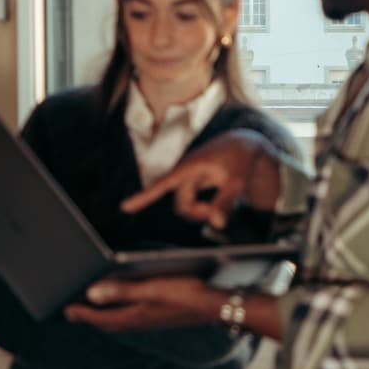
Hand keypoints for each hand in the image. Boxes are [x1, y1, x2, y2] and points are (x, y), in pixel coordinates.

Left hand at [63, 276, 222, 331]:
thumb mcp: (152, 288)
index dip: (80, 313)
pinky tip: (122, 308)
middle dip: (88, 317)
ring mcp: (150, 322)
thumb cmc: (187, 294)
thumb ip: (122, 290)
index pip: (99, 317)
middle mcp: (140, 322)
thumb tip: (91, 293)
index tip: (64, 309)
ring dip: (102, 316)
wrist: (216, 306)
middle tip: (72, 311)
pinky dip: (118, 314)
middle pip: (106, 322)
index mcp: (135, 316)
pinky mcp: (159, 318)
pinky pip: (130, 319)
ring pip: (118, 321)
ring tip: (91, 309)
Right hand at [120, 130, 280, 228]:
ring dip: (202, 211)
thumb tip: (217, 223)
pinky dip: (204, 210)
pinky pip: (192, 203)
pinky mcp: (195, 185)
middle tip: (221, 212)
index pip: (163, 184)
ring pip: (187, 206)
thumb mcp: (237, 181)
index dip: (144, 197)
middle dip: (199, 213)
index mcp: (190, 167)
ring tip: (223, 205)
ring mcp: (189, 180)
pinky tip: (212, 211)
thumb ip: (226, 202)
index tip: (124, 207)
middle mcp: (185, 174)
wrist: (244, 145)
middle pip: (182, 205)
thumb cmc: (240, 159)